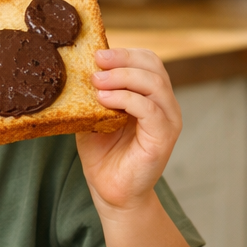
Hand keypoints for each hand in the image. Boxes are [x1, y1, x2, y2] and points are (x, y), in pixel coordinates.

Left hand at [77, 48, 180, 210]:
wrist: (112, 193)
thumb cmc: (103, 155)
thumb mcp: (94, 114)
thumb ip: (94, 92)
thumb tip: (78, 66)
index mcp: (152, 96)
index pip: (148, 62)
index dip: (125, 53)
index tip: (97, 53)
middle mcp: (165, 105)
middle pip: (154, 66)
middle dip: (124, 59)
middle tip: (97, 61)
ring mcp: (168, 120)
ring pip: (154, 83)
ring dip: (122, 77)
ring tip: (96, 81)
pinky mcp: (164, 137)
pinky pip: (150, 109)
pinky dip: (126, 99)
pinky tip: (105, 99)